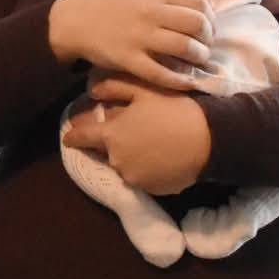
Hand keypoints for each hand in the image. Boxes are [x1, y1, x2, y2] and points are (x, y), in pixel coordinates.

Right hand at [48, 0, 214, 91]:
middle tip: (204, 47)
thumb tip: (194, 9)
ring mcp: (140, 37)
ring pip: (185, 48)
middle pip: (197, 25)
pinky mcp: (128, 59)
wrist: (71, 20)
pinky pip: (161, 73)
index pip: (199, 4)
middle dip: (208, 39)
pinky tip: (187, 83)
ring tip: (196, 62)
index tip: (207, 30)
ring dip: (198, 58)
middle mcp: (151, 13)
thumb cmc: (104, 4)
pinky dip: (180, 80)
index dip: (210, 20)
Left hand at [62, 77, 211, 194]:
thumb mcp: (143, 90)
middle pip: (106, 152)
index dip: (74, 136)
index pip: (82, 138)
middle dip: (110, 143)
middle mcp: (118, 160)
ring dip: (129, 156)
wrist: (210, 139)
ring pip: (125, 165)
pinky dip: (146, 169)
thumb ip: (113, 88)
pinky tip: (160, 156)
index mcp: (111, 136)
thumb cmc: (174, 110)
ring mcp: (135, 178)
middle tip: (125, 133)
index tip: (68, 136)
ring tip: (147, 143)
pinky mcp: (153, 189)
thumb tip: (91, 91)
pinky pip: (143, 178)